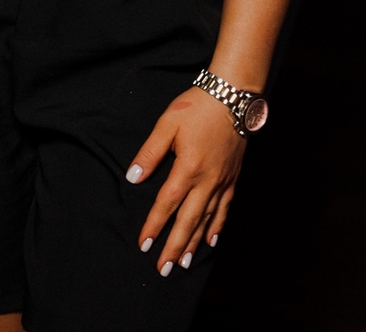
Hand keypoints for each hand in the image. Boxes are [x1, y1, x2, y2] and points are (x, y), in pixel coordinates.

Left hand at [126, 85, 245, 273]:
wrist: (233, 97)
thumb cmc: (197, 107)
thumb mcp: (166, 124)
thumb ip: (149, 153)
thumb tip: (133, 178)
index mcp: (188, 167)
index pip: (167, 204)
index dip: (154, 225)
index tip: (144, 245)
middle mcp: (208, 180)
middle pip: (189, 220)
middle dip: (175, 246)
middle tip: (164, 269)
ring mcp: (223, 181)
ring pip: (208, 219)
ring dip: (195, 243)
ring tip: (184, 263)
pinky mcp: (232, 178)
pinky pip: (225, 209)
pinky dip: (217, 227)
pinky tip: (211, 240)